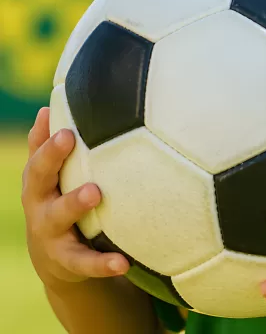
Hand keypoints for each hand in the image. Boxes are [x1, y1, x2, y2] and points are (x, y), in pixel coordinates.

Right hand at [21, 107, 128, 291]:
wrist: (57, 261)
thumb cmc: (59, 204)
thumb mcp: (51, 179)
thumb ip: (47, 147)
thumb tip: (48, 107)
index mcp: (39, 185)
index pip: (38, 161)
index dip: (48, 144)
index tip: (64, 127)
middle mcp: (40, 207)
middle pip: (39, 182)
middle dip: (52, 161)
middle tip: (68, 140)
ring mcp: (52, 235)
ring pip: (59, 219)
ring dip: (74, 204)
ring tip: (94, 192)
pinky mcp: (69, 262)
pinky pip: (86, 263)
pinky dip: (104, 263)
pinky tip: (123, 262)